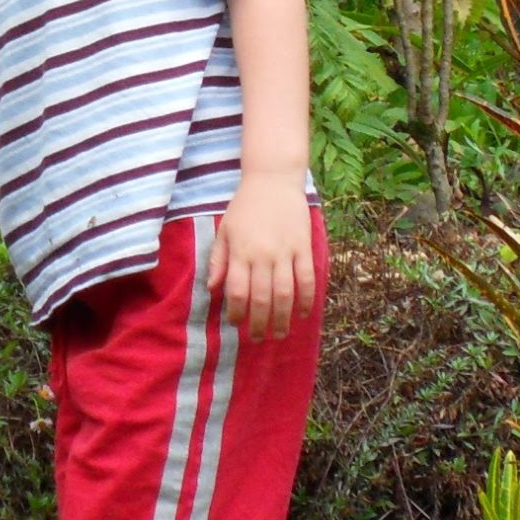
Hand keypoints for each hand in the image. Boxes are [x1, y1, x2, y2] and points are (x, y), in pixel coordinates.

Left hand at [205, 172, 316, 343]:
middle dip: (259, 323)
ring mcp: (286, 252)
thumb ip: (218, 260)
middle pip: (262, 299)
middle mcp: (263, 255)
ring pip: (285, 294)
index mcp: (240, 252)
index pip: (237, 291)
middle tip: (258, 338)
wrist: (272, 180)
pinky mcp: (304, 248)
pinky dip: (307, 299)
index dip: (236, 312)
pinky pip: (307, 279)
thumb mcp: (224, 230)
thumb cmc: (244, 206)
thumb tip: (212, 288)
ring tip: (279, 334)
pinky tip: (302, 313)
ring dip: (283, 319)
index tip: (235, 324)